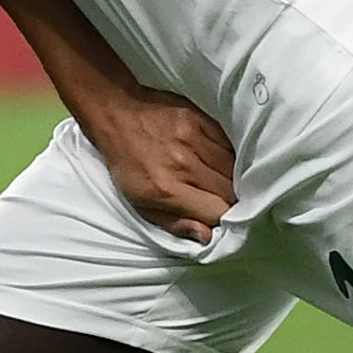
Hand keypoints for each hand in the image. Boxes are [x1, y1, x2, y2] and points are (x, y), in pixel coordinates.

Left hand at [77, 86, 235, 244]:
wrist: (117, 116)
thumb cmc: (128, 165)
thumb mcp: (140, 204)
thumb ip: (175, 223)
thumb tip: (207, 236)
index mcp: (167, 189)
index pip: (218, 212)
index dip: (223, 219)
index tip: (219, 218)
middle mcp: (184, 164)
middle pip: (231, 191)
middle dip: (230, 201)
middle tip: (220, 200)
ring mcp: (194, 138)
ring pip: (235, 168)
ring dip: (232, 178)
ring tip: (219, 180)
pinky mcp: (202, 119)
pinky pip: (230, 144)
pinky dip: (229, 156)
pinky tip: (218, 160)